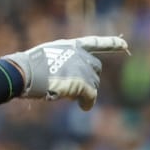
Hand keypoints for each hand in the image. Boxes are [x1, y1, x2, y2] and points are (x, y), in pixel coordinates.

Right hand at [4, 35, 128, 110]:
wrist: (25, 73)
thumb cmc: (28, 69)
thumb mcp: (47, 59)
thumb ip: (63, 64)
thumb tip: (72, 85)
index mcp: (70, 45)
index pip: (94, 42)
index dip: (111, 43)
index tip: (124, 43)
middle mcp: (79, 53)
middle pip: (96, 68)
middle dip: (90, 79)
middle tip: (75, 89)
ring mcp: (82, 67)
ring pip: (94, 83)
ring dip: (85, 91)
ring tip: (66, 94)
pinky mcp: (83, 82)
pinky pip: (91, 95)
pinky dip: (88, 102)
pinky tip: (83, 107)